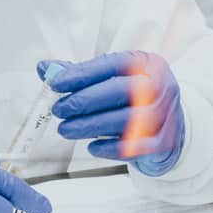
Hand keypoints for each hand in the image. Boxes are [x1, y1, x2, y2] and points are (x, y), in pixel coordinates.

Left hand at [45, 52, 186, 175]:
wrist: (168, 124)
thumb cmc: (132, 97)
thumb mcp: (109, 79)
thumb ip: (78, 73)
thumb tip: (44, 68)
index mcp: (145, 64)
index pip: (112, 64)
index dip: (82, 73)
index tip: (54, 83)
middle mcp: (160, 86)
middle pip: (121, 90)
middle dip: (85, 100)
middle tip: (59, 110)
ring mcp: (166, 114)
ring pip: (126, 119)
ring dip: (90, 126)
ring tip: (66, 129)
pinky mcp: (164, 141)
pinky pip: (135, 146)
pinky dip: (110, 148)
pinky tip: (91, 146)